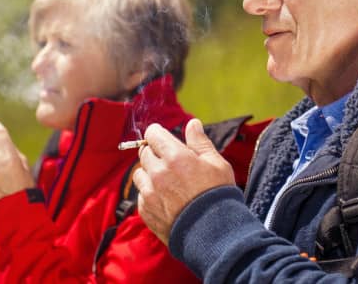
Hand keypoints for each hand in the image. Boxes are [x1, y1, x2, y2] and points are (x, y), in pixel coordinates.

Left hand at [133, 118, 235, 244]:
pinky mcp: (145, 210)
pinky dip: (149, 193)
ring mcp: (150, 192)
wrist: (213, 234)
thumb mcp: (216, 163)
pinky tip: (165, 198)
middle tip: (171, 162)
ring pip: (140, 173)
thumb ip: (200, 141)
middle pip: (145, 152)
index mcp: (175, 156)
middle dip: (156, 153)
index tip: (163, 138)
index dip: (158, 134)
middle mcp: (158, 172)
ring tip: (168, 182)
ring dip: (150, 173)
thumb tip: (192, 123)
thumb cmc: (217, 196)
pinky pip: (141, 194)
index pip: (153, 134)